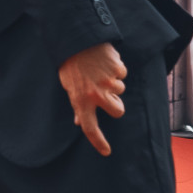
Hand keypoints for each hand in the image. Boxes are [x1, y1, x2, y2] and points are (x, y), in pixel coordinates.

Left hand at [58, 42, 126, 156]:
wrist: (77, 41)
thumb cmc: (71, 66)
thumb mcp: (69, 87)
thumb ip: (78, 105)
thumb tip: (80, 122)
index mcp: (81, 100)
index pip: (90, 127)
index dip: (98, 141)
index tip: (106, 152)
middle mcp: (95, 94)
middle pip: (118, 111)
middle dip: (116, 105)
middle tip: (107, 94)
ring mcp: (107, 82)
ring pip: (121, 90)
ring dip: (114, 83)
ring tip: (99, 71)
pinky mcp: (117, 69)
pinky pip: (122, 74)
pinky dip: (116, 69)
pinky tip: (105, 62)